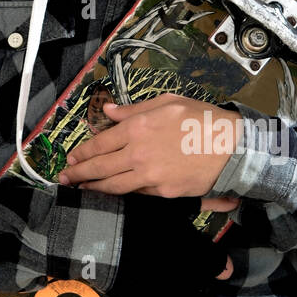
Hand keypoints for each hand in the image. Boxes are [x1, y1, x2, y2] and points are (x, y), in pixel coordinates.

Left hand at [57, 94, 242, 197]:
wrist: (232, 147)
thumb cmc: (200, 119)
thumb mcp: (166, 102)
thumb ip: (132, 109)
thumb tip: (107, 111)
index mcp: (137, 128)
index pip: (99, 143)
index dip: (82, 152)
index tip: (71, 157)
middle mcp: (138, 154)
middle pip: (100, 167)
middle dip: (78, 173)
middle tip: (63, 177)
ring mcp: (149, 176)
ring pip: (113, 186)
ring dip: (93, 188)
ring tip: (79, 189)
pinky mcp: (163, 193)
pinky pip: (136, 194)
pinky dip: (122, 194)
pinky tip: (112, 193)